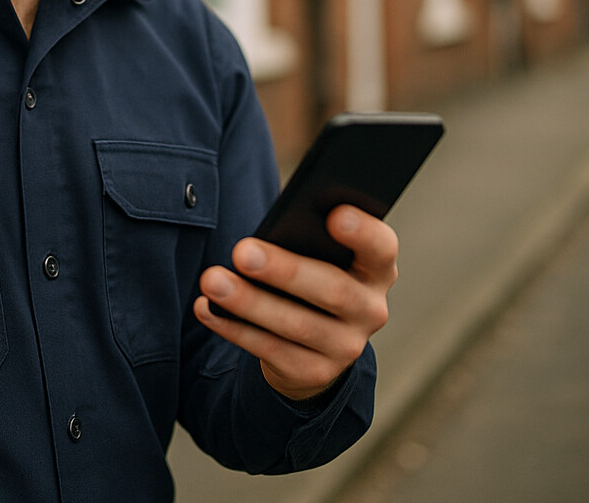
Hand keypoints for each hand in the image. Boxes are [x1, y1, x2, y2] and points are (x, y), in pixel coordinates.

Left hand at [194, 205, 397, 399]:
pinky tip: (206, 308)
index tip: (334, 215)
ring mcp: (347, 346)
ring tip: (212, 279)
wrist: (314, 343)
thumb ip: (307, 240)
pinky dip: (234, 328)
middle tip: (242, 251)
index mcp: (376, 269)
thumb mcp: (319, 256)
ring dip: (249, 302)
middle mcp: (370, 309)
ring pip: (297, 325)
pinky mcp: (315, 373)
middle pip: (333, 290)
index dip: (363, 232)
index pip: (381, 248)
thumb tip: (263, 236)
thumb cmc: (310, 275)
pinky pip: (270, 350)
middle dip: (284, 270)